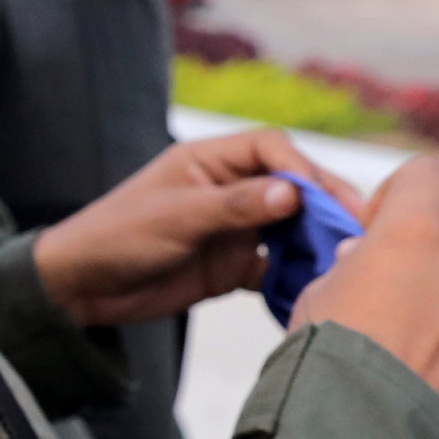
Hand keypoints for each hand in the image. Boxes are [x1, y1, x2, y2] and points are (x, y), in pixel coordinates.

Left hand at [30, 128, 365, 327]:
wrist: (81, 289)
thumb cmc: (117, 236)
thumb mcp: (175, 217)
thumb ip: (234, 206)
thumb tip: (293, 194)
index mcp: (211, 160)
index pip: (272, 149)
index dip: (304, 169)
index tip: (325, 197)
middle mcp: (229, 189)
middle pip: (292, 187)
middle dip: (324, 206)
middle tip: (357, 230)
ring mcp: (234, 228)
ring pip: (291, 228)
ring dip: (317, 241)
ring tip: (347, 260)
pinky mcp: (232, 266)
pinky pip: (276, 267)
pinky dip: (296, 276)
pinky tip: (318, 288)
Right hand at [291, 156, 438, 435]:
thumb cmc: (320, 366)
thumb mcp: (315, 299)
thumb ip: (352, 269)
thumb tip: (364, 263)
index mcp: (413, 235)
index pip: (429, 174)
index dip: (403, 194)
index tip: (378, 228)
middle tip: (419, 270)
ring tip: (403, 357)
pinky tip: (420, 393)